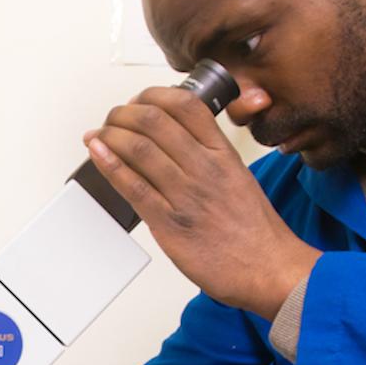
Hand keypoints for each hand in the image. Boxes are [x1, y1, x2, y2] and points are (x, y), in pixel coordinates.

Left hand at [86, 86, 320, 318]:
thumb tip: (173, 137)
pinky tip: (97, 153)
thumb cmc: (254, 229)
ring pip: (138, 148)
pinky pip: (133, 187)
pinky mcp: (169, 223)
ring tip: (99, 136)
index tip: (138, 101)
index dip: (152, 95)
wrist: (268, 269)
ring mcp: (186, 195)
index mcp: (222, 153)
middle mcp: (204, 168)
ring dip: (110, 136)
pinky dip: (109, 165)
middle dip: (122, 113)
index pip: (185, 104)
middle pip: (153, 120)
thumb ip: (208, 153)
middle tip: (113, 119)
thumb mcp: (238, 175)